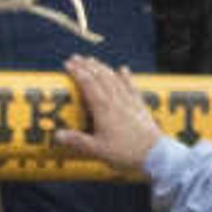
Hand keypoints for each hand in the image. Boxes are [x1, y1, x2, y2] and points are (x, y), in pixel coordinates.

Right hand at [52, 54, 164, 173]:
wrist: (154, 153)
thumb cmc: (125, 152)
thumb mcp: (97, 150)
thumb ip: (77, 141)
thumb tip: (57, 135)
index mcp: (103, 108)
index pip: (88, 83)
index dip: (77, 72)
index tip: (67, 64)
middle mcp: (116, 100)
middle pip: (100, 77)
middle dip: (87, 65)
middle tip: (76, 58)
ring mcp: (129, 101)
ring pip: (114, 78)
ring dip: (102, 68)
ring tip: (93, 60)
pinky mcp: (139, 105)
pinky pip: (131, 86)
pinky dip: (126, 77)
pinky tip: (123, 69)